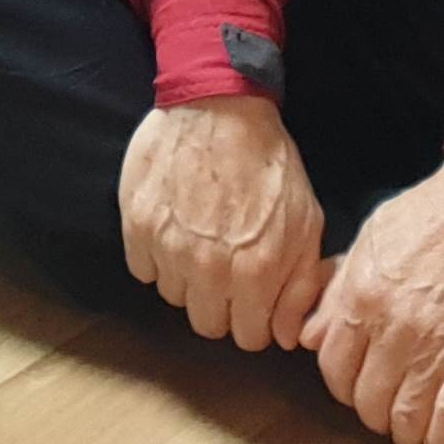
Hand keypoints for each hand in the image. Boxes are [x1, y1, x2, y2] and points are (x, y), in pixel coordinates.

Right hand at [120, 96, 330, 352]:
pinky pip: (142, 269)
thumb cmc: (269, 163)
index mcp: (256, 273)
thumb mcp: (305, 223)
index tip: (251, 297)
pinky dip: (155, 258)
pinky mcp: (138, 224)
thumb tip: (285, 337)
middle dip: (220, 305)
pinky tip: (173, 230)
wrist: (220, 105)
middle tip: (224, 271)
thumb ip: (298, 287)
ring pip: (173, 296)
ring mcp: (168, 247)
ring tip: (198, 243)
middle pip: (206, 324)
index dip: (253, 319)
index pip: (248, 338)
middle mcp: (209, 269)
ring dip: (187, 279)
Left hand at [301, 161, 443, 443]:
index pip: (332, 368)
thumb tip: (309, 336)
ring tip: (409, 422)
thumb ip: (334, 290)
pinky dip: (438, 442)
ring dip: (403, 429)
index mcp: (360, 297)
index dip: (341, 383)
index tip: (355, 382)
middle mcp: (391, 330)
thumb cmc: (426, 216)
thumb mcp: (368, 240)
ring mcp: (434, 350)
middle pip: (366, 400)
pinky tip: (435, 440)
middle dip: (371, 408)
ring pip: (403, 419)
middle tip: (385, 402)